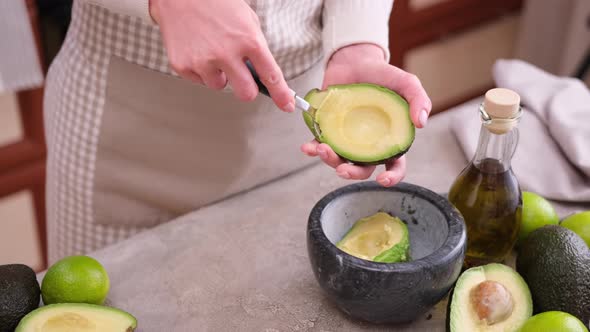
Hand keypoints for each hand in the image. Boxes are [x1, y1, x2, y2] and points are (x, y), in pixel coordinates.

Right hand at [149, 0, 294, 111]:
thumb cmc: (215, 4)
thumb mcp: (246, 19)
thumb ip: (256, 47)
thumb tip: (263, 74)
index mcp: (248, 40)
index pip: (270, 75)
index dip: (281, 95)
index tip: (287, 106)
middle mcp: (227, 53)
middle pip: (246, 93)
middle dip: (247, 90)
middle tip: (240, 78)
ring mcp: (204, 61)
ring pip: (219, 87)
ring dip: (219, 75)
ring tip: (212, 52)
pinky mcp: (184, 66)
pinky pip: (199, 80)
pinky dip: (200, 69)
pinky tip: (197, 49)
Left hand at [301, 44, 431, 186]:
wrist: (355, 60)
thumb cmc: (383, 75)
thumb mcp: (406, 83)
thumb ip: (419, 99)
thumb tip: (421, 123)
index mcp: (389, 140)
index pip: (395, 165)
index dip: (391, 177)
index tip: (383, 180)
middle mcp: (368, 145)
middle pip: (362, 169)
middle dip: (352, 174)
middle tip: (342, 170)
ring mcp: (347, 139)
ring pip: (339, 160)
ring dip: (329, 160)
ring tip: (321, 149)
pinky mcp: (329, 130)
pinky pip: (320, 144)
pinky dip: (312, 149)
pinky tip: (307, 147)